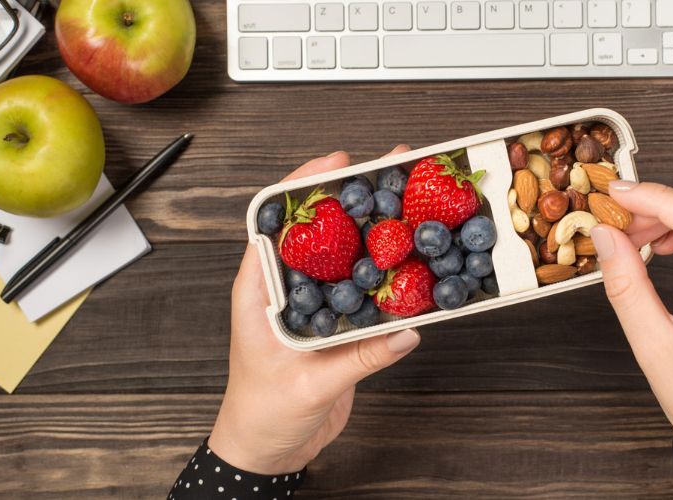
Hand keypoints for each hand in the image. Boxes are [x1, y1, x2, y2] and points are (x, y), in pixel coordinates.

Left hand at [209, 147, 420, 474]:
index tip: (337, 163)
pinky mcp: (335, 323)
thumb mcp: (308, 385)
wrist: (268, 449)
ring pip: (344, 252)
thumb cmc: (262, 414)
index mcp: (260, 291)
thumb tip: (404, 331)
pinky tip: (411, 260)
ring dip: (373, 228)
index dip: (304, 186)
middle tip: (389, 168)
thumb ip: (358, 359)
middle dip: (351, 196)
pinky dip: (386, 271)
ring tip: (407, 201)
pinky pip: (363, 287)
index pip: (276, 222)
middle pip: (318, 228)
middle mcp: (286, 289)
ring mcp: (313, 304)